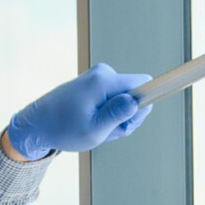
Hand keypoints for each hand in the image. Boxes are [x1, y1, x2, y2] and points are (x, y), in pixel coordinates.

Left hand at [5, 64, 154, 160]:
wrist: (37, 123)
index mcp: (104, 81)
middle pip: (136, 95)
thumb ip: (119, 115)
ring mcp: (99, 76)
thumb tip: (139, 102)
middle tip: (108, 131)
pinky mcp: (96, 82)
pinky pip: (113, 100)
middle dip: (128, 117)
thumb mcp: (94, 129)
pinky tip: (92, 123)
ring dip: (116, 119)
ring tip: (96, 128)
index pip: (144, 83)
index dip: (152, 96)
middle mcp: (104, 73)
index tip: (167, 91)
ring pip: (124, 100)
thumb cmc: (63, 129)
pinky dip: (107, 115)